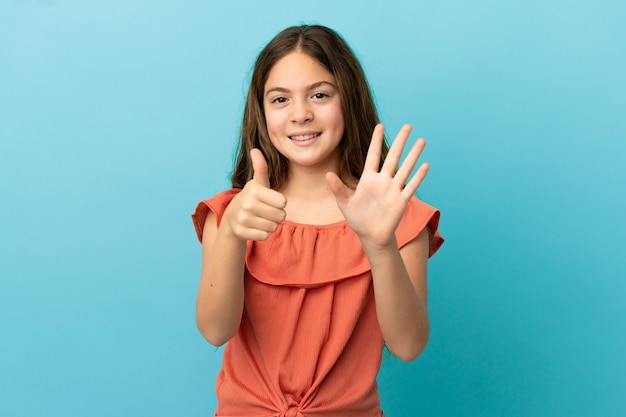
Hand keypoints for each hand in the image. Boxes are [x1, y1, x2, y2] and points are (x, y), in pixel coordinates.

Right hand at [223, 149, 286, 240]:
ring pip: (273, 227)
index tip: (270, 201)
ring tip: (260, 219)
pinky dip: (262, 234)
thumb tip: (255, 150)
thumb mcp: (258, 183)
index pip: (283, 202)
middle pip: (280, 216)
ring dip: (270, 225)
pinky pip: (264, 236)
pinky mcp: (241, 232)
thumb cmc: (252, 198)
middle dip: (276, 216)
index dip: (279, 203)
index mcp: (254, 190)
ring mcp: (243, 219)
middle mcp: (247, 204)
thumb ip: (260, 168)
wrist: (232, 217)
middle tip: (265, 212)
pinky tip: (254, 227)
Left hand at [326, 124, 428, 247]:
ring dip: (413, 155)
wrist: (370, 236)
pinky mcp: (401, 201)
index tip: (380, 125)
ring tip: (421, 140)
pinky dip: (418, 176)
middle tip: (408, 126)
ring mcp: (393, 190)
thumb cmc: (357, 219)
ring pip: (405, 168)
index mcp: (368, 179)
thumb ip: (338, 189)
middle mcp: (383, 181)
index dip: (376, 140)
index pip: (373, 155)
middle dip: (400, 141)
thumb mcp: (344, 204)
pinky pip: (411, 186)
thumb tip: (328, 175)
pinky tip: (425, 165)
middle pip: (393, 157)